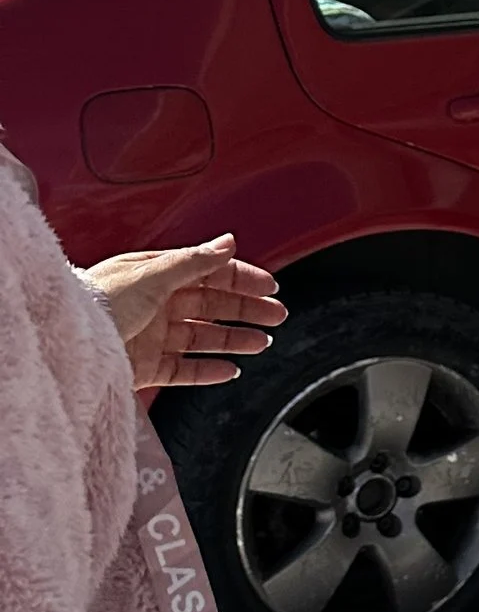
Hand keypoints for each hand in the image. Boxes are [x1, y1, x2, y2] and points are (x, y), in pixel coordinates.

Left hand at [83, 238, 283, 397]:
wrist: (68, 343)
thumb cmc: (99, 302)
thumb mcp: (153, 274)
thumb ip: (195, 261)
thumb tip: (228, 241)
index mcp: (156, 274)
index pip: (208, 272)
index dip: (241, 277)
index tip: (270, 286)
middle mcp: (154, 303)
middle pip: (211, 304)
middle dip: (246, 308)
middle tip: (277, 315)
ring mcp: (151, 336)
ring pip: (202, 336)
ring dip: (234, 338)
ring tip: (262, 342)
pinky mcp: (145, 367)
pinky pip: (184, 369)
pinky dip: (208, 370)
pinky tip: (231, 370)